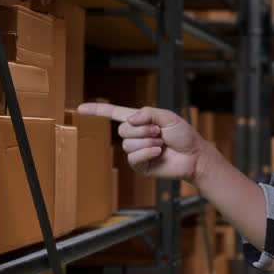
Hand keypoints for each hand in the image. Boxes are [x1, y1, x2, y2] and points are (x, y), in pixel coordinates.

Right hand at [75, 103, 211, 182]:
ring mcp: (137, 151)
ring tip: (162, 143)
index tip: (80, 109)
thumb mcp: (168, 117)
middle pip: (122, 130)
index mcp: (140, 121)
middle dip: (143, 130)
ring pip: (128, 144)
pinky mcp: (140, 165)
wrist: (194, 156)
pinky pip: (133, 157)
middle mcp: (136, 136)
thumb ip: (148, 113)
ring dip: (148, 142)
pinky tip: (159, 153)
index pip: (114, 114)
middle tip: (159, 132)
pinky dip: (147, 152)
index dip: (98, 111)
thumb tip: (129, 120)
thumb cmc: (184, 135)